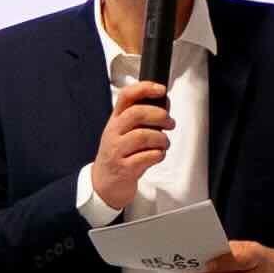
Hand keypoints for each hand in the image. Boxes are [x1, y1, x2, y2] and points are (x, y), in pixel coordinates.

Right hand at [88, 80, 171, 214]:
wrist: (104, 183)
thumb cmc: (118, 154)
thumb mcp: (124, 132)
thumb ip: (141, 118)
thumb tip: (164, 104)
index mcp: (115, 120)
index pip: (126, 97)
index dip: (144, 88)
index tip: (161, 90)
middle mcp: (114, 133)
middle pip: (137, 114)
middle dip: (159, 115)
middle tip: (169, 123)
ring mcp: (117, 151)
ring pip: (143, 136)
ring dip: (161, 139)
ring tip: (164, 143)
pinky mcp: (124, 168)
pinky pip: (147, 157)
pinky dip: (158, 155)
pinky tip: (157, 155)